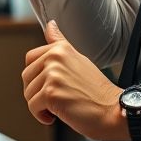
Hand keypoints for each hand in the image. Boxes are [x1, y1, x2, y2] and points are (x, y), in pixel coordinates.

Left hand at [22, 21, 127, 140]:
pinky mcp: (51, 93)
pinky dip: (42, 116)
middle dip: (38, 92)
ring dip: (41, 105)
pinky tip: (58, 115)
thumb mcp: (79, 59)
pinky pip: (32, 107)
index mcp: (60, 49)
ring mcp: (52, 75)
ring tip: (62, 105)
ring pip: (28, 93)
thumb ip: (59, 43)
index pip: (30, 58)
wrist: (114, 111)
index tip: (53, 84)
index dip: (38, 76)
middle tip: (59, 97)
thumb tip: (50, 24)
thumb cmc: (97, 92)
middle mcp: (55, 58)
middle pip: (26, 77)